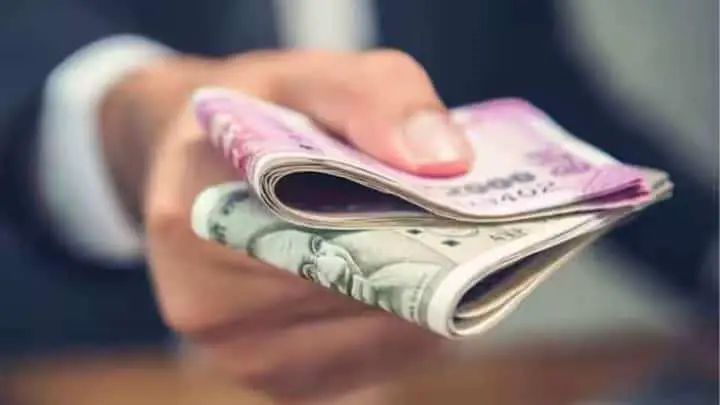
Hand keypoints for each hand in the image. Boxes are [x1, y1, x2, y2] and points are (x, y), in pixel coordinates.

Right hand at [101, 50, 472, 400]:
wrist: (202, 165)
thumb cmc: (260, 119)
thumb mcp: (309, 77)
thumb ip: (374, 98)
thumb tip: (444, 160)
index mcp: (192, 215)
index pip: (319, 238)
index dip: (402, 229)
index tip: (460, 215)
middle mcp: (203, 302)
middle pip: (348, 299)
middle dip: (421, 269)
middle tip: (475, 236)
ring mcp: (238, 352)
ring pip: (366, 343)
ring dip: (420, 305)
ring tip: (452, 258)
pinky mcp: (274, 379)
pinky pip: (364, 366)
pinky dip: (403, 331)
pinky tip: (416, 289)